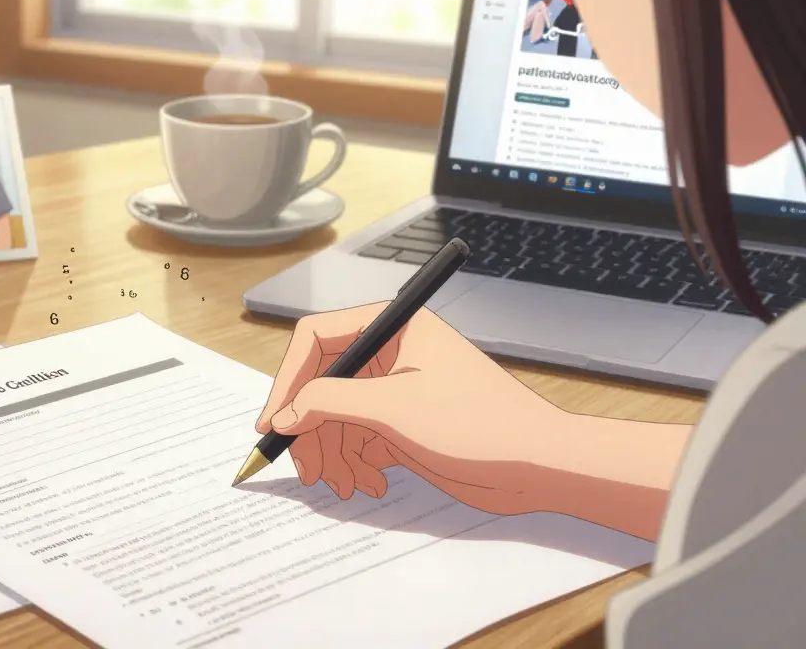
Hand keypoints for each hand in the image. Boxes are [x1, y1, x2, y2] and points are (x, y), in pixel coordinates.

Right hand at [255, 302, 569, 516]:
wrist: (539, 465)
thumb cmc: (480, 423)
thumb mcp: (395, 407)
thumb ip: (331, 401)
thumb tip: (286, 412)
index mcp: (393, 326)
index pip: (317, 338)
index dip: (288, 378)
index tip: (273, 420)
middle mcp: (390, 352)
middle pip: (322, 383)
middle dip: (310, 428)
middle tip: (303, 467)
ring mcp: (395, 389)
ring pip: (336, 416)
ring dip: (332, 453)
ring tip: (341, 485)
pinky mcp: (402, 423)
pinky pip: (358, 438)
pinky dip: (354, 463)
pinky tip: (367, 485)